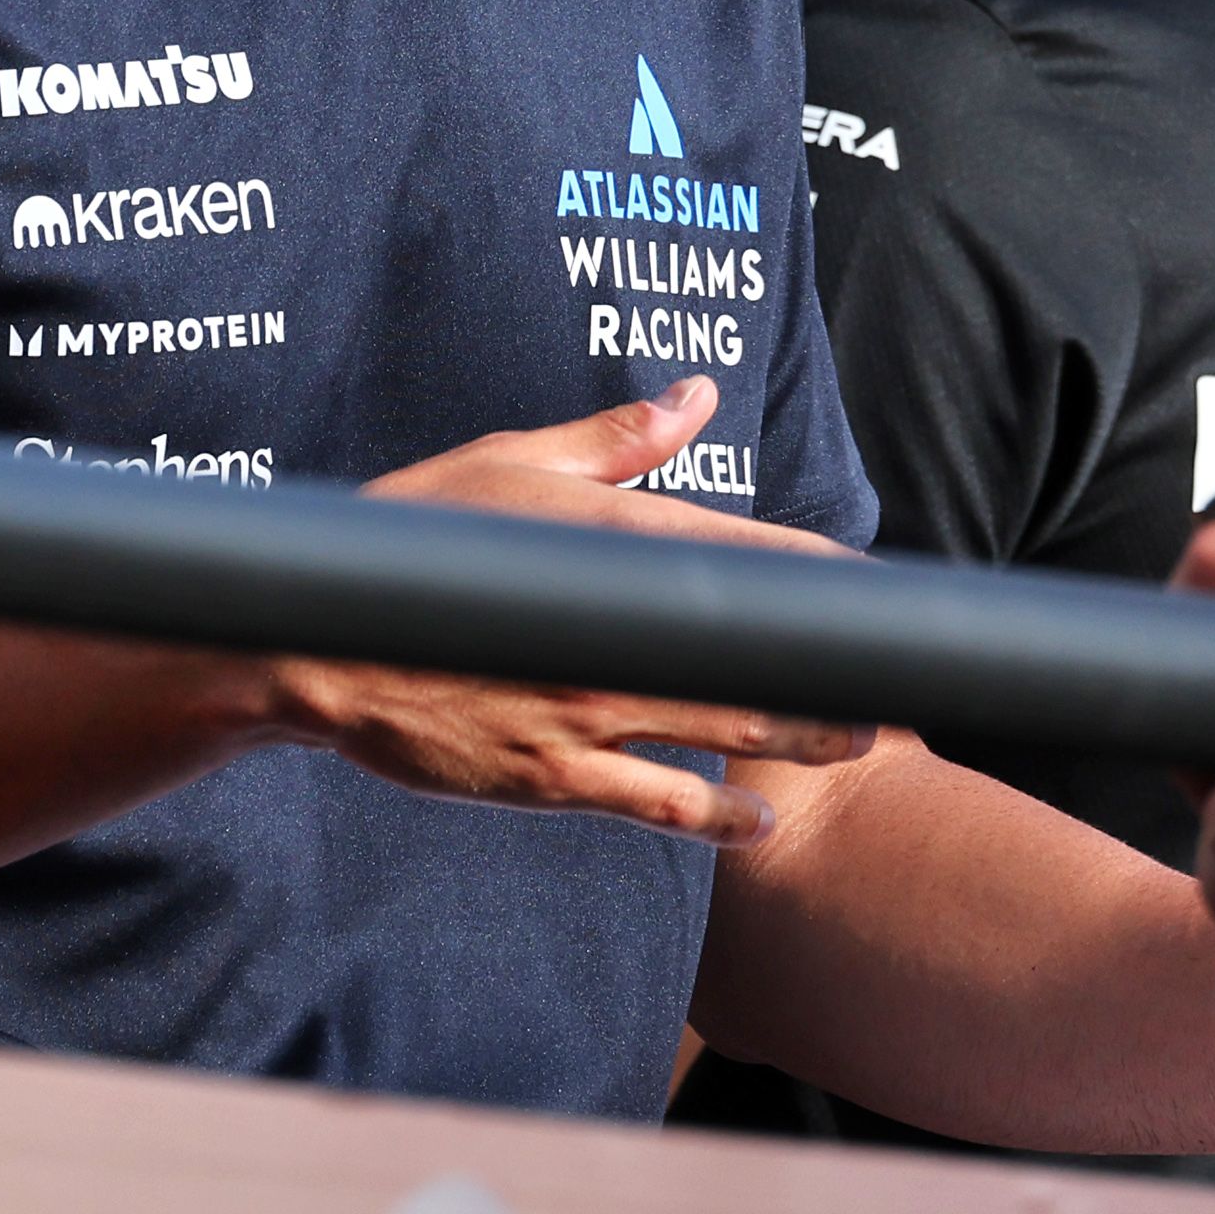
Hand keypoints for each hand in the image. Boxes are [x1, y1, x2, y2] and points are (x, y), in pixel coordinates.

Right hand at [272, 379, 869, 845]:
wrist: (314, 641)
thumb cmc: (414, 537)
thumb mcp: (509, 463)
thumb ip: (616, 437)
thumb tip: (698, 392)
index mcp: (606, 535)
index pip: (744, 554)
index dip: (822, 576)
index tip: (880, 591)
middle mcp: (608, 627)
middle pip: (752, 653)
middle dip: (833, 672)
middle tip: (900, 685)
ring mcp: (583, 708)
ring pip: (721, 730)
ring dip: (797, 738)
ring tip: (858, 743)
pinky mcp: (548, 773)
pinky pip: (651, 802)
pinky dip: (711, 815)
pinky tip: (755, 822)